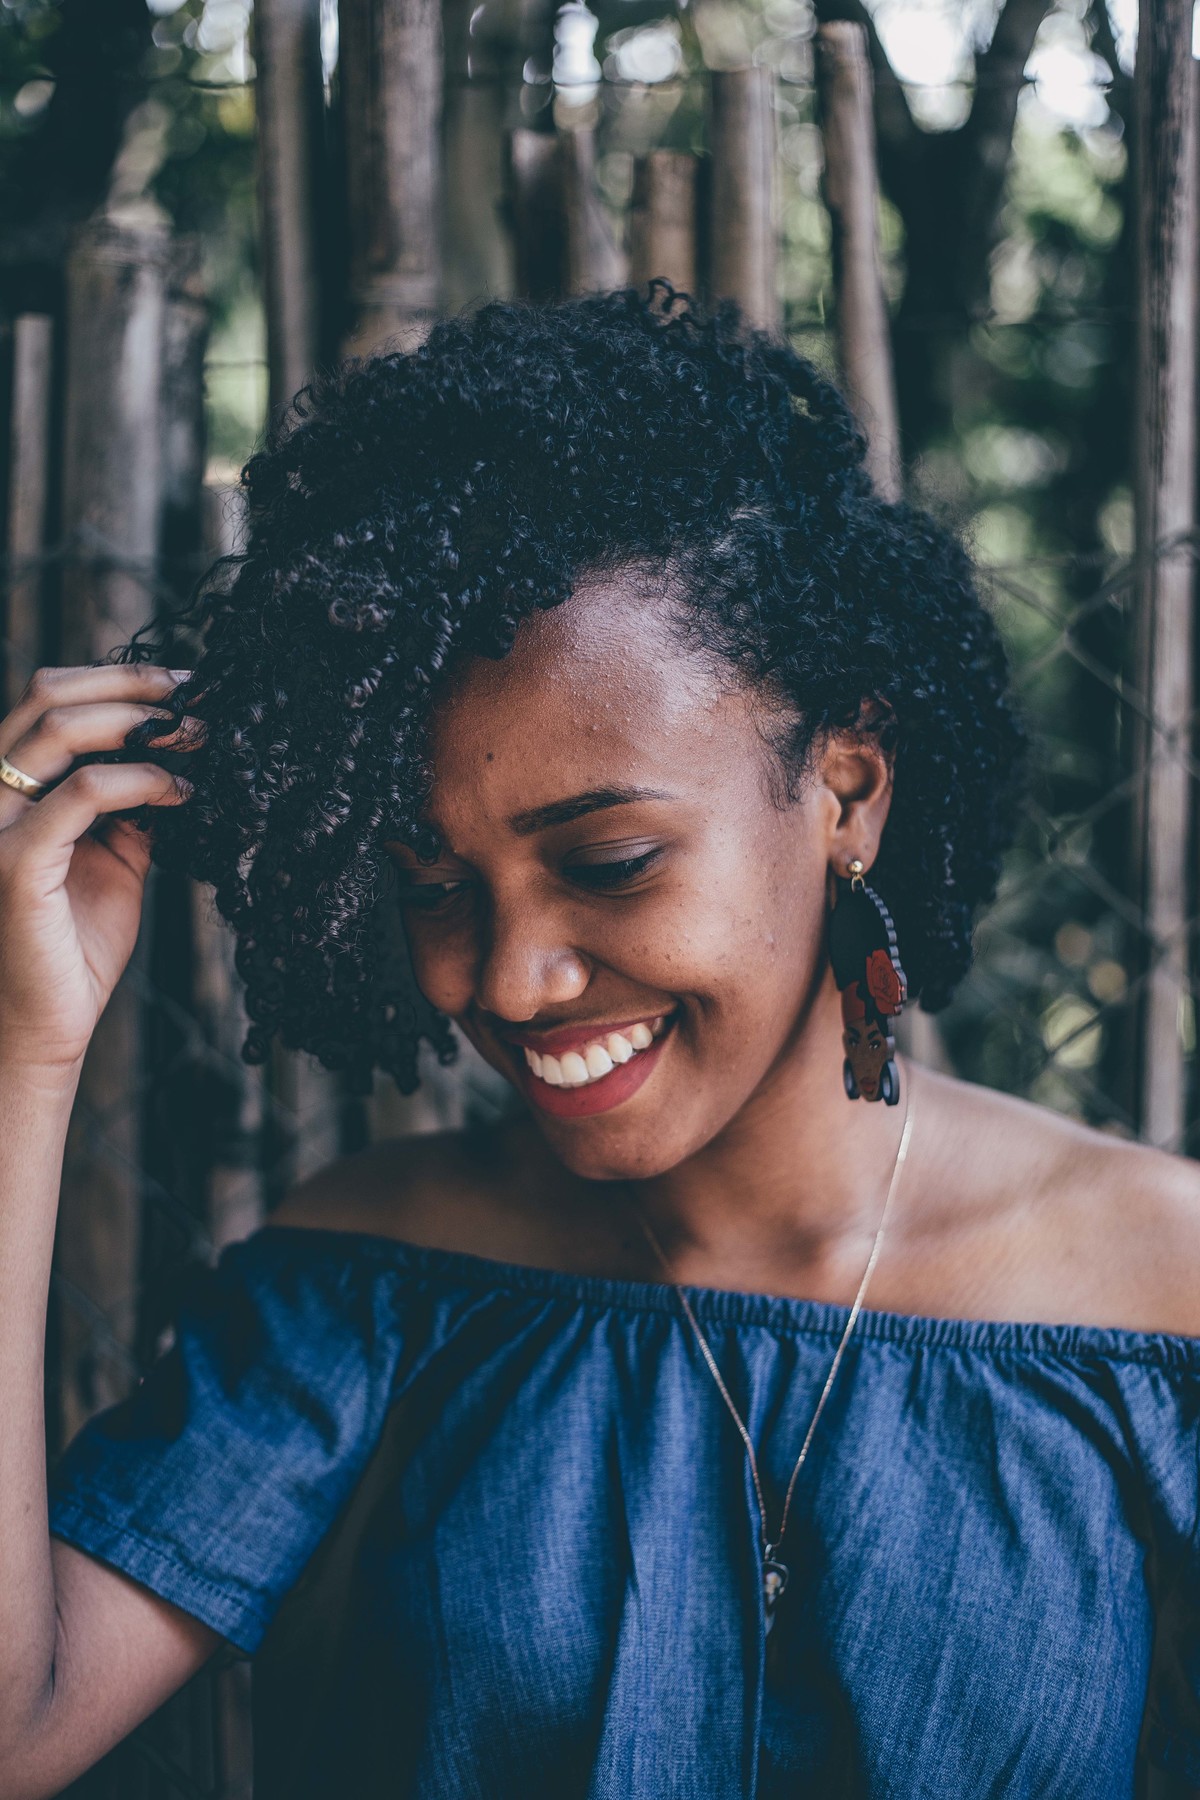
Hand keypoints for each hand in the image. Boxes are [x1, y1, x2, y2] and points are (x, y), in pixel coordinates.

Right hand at [0, 665, 199, 1075]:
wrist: (44, 1025)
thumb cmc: (74, 949)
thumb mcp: (115, 860)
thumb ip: (131, 808)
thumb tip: (175, 760)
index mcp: (8, 786)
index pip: (50, 700)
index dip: (118, 679)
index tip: (185, 686)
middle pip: (49, 694)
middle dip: (131, 682)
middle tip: (196, 693)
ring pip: (58, 728)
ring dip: (140, 722)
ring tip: (198, 736)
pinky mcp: (13, 860)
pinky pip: (79, 794)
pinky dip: (139, 780)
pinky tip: (181, 792)